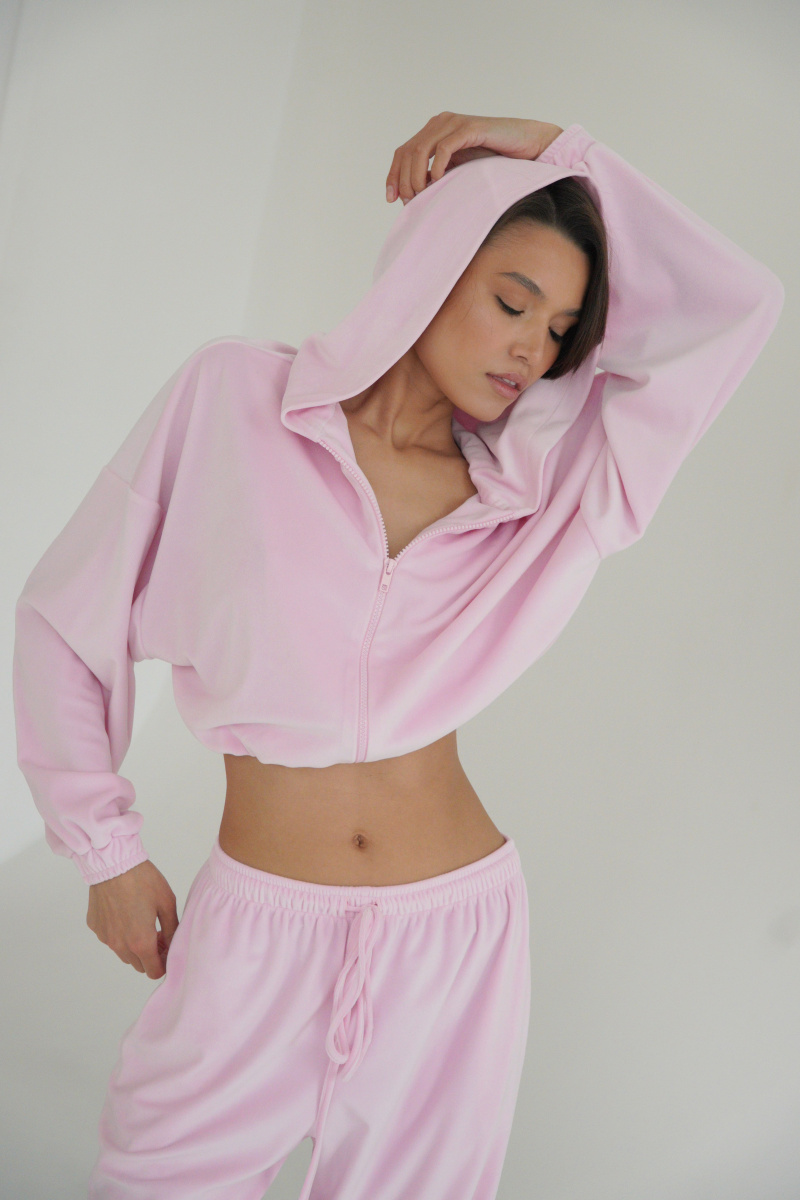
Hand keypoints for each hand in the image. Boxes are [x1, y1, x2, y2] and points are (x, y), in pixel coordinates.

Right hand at [87, 859, 178, 978]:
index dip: (164, 963)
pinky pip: (110, 938)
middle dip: (150, 955)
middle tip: (158, 933)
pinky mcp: (95, 927)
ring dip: (134, 946)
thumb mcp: (167, 902)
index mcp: (141, 942)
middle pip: (138, 965)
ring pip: (123, 954)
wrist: (113, 863)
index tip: (167, 947)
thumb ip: (173, 929)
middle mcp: (120, 945)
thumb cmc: (143, 880)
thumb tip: (174, 946)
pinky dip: (119, 933)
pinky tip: (124, 912)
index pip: (153, 972)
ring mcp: (105, 937)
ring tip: (141, 922)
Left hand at [385, 113, 563, 204]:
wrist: (525, 146)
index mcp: (434, 131)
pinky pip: (444, 147)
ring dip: (416, 176)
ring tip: (421, 195)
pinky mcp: (470, 128)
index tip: (391, 199)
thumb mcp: (459, 170)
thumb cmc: (494, 159)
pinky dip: (436, 167)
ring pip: (421, 150)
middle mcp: (441, 123)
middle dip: (403, 180)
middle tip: (409, 202)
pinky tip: (437, 182)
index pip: (403, 152)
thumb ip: (438, 176)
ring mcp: (454, 123)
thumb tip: (415, 195)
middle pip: (408, 151)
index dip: (393, 175)